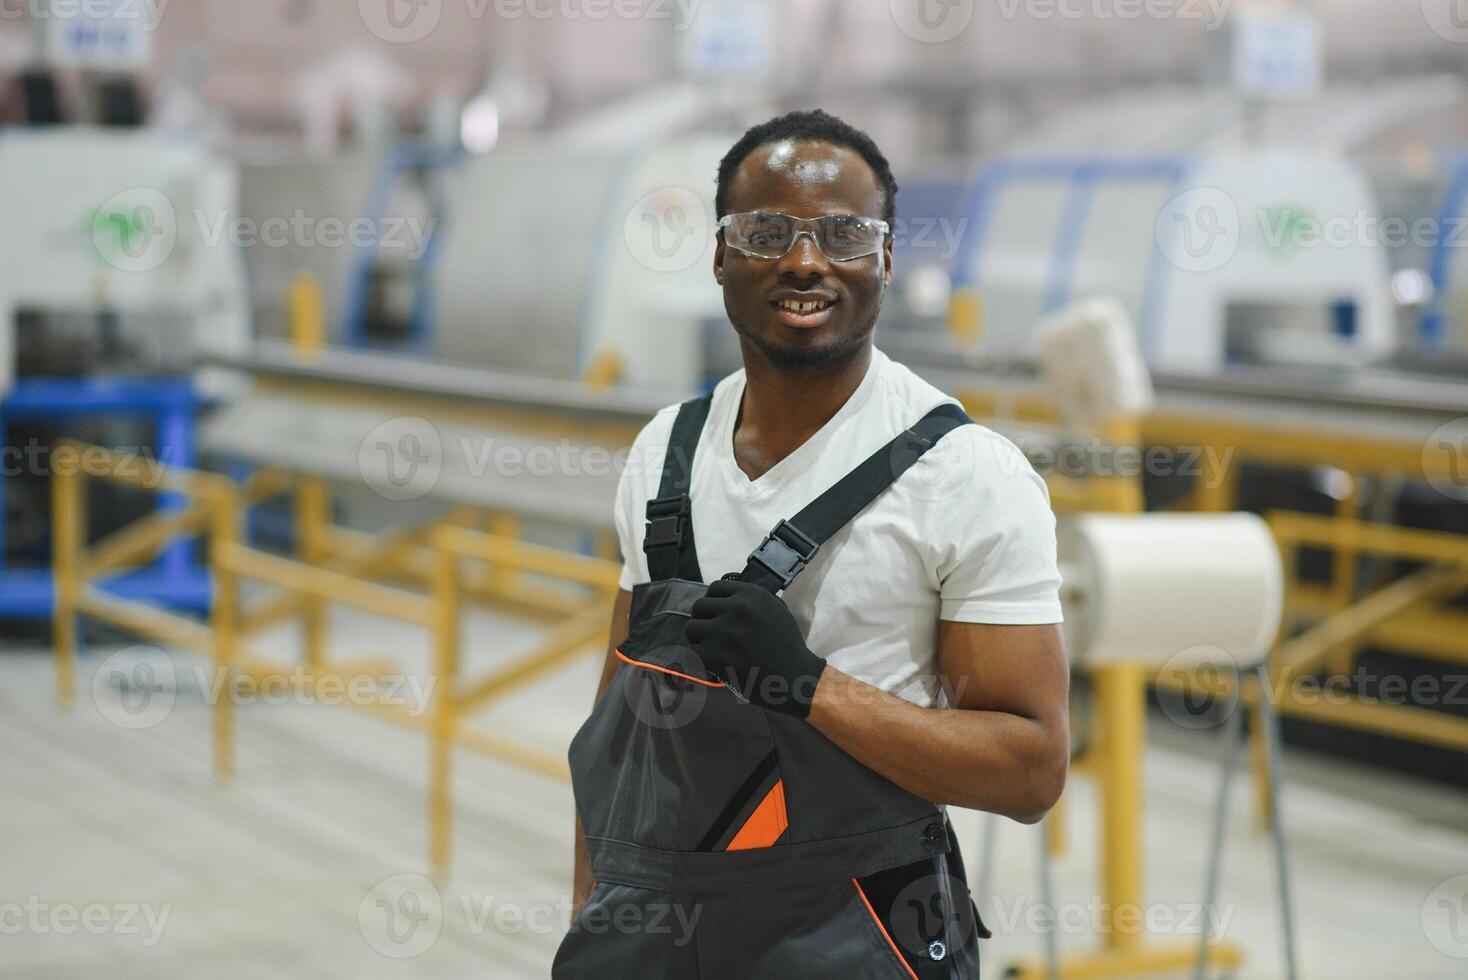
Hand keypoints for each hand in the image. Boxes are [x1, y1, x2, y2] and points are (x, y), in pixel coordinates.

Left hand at [685, 578, 827, 717]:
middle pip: (699, 606)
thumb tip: (724, 596)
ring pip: (691, 627)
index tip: (715, 615)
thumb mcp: (776, 610)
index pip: (714, 588)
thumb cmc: (787, 646)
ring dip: (698, 639)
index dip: (713, 602)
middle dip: (702, 620)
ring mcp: (724, 631)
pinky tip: (712, 664)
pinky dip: (700, 659)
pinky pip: (692, 651)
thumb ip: (751, 600)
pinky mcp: (715, 655)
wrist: (795, 678)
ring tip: (711, 649)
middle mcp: (736, 608)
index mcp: (751, 594)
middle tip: (710, 634)